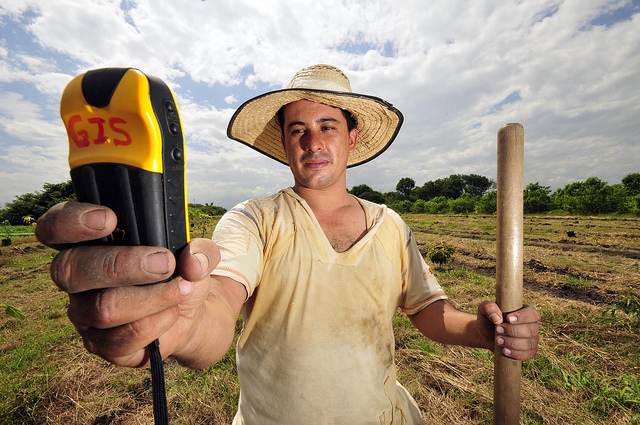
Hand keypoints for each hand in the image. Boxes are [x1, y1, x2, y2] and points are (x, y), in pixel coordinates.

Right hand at [36, 201, 221, 366]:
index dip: (71, 222)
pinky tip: (172, 314)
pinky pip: (120, 339)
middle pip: (70, 269)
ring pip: (102, 308)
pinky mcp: (100, 345)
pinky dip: (155, 324)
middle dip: (122, 265)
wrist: (191, 313)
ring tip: (181, 290)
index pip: (54, 228)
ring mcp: (84, 314)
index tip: (110, 219)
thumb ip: (200, 251)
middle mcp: (76, 278)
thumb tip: (192, 260)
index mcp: (89, 243)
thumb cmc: (180, 272)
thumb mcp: (197, 255)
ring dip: (151, 298)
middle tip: (165, 263)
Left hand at [477, 301, 539, 360]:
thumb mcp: (484, 309)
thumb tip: (498, 318)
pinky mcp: (529, 351)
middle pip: (531, 330)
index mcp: (526, 311)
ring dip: (513, 343)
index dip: (522, 317)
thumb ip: (488, 307)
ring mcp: (532, 339)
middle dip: (513, 331)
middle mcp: (532, 325)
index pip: (532, 314)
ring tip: (498, 340)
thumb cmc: (488, 319)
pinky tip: (505, 351)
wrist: (485, 334)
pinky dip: (516, 354)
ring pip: (530, 343)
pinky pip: (528, 354)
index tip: (508, 319)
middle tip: (498, 329)